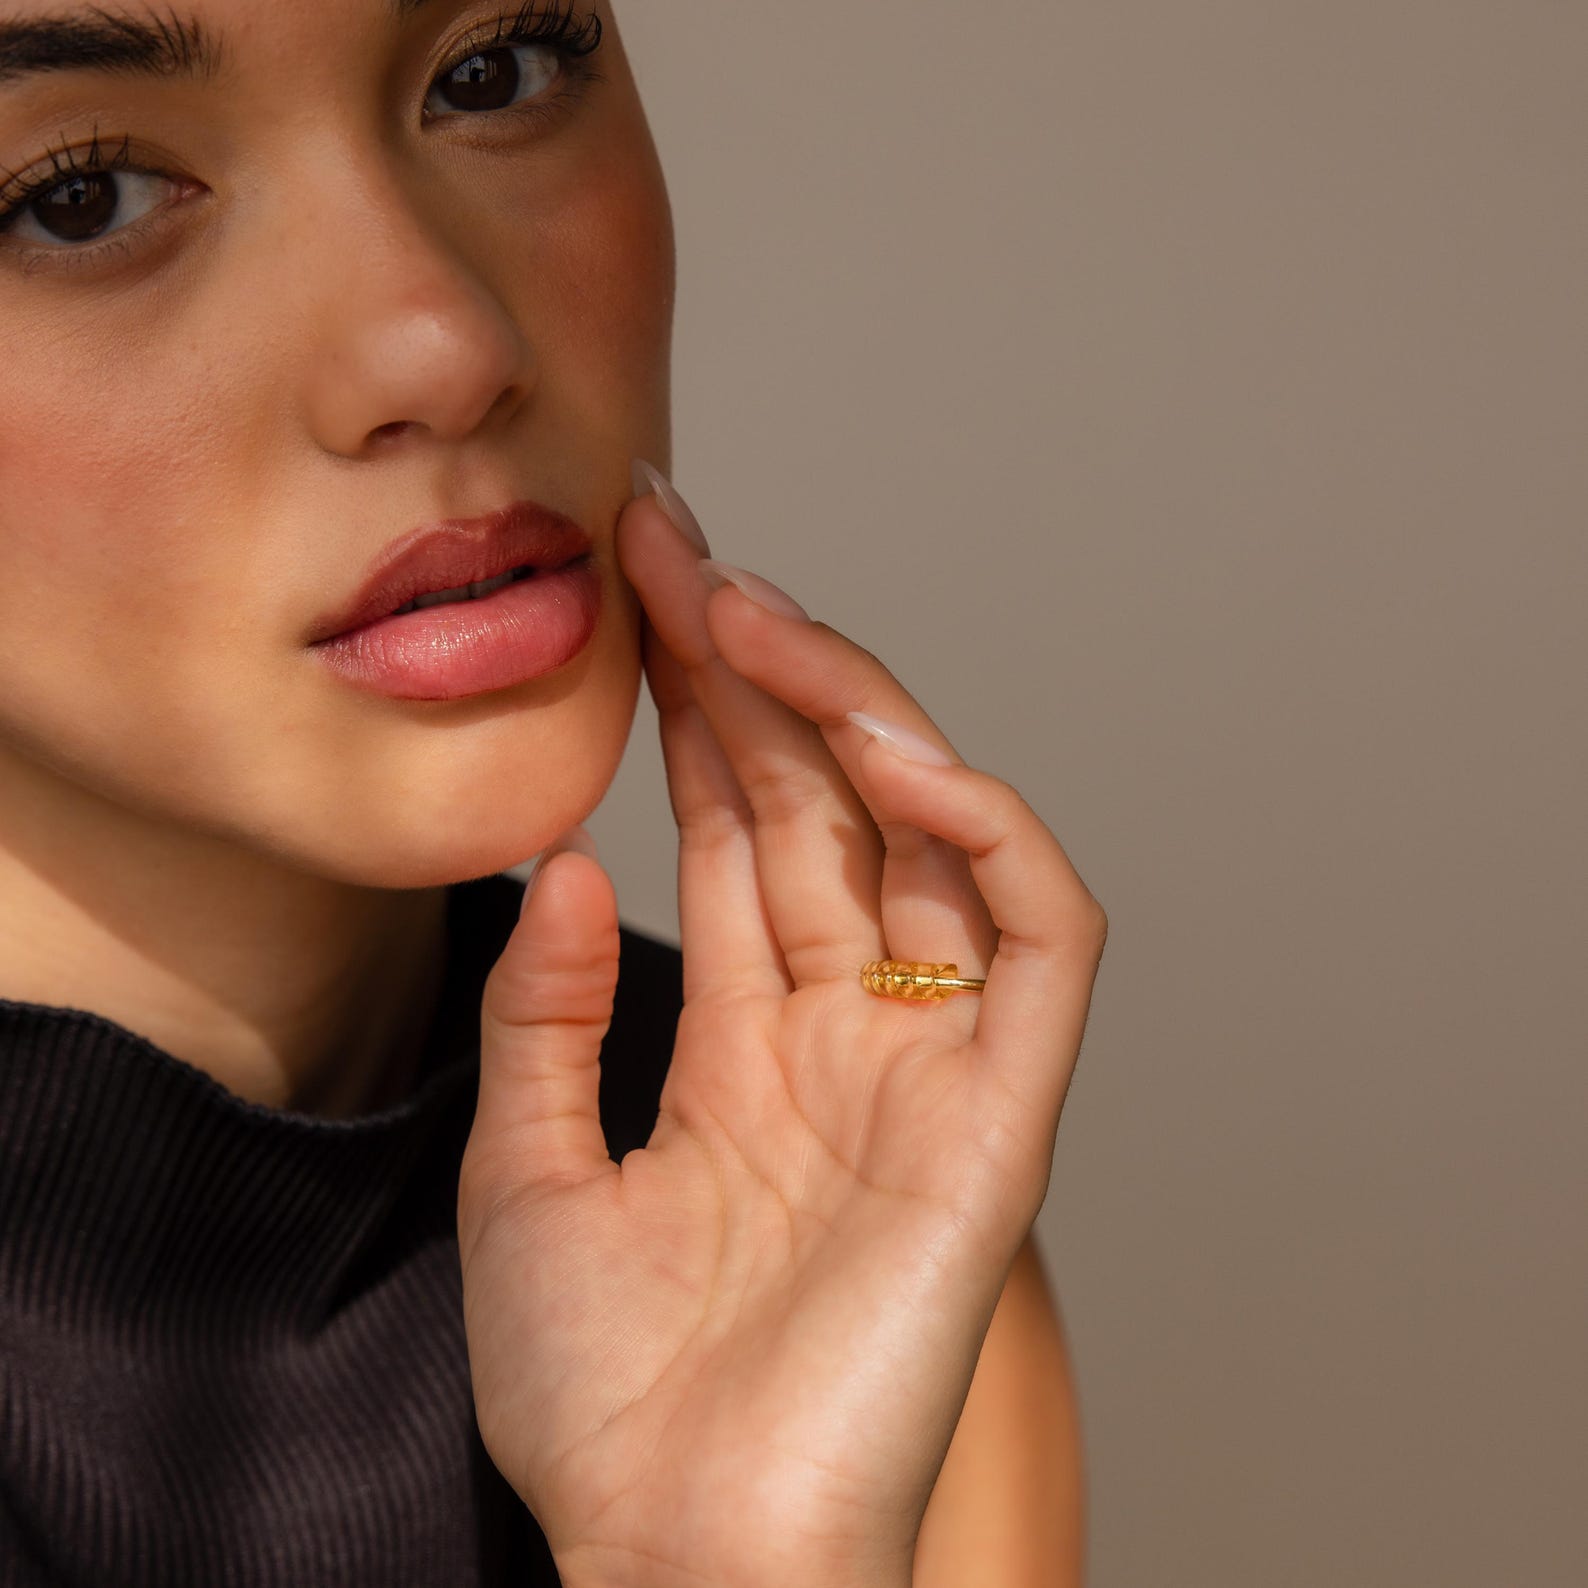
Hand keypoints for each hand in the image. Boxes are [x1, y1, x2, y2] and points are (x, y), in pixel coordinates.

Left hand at [456, 472, 1107, 1587]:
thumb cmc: (608, 1404)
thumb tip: (571, 864)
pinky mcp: (1008, 1114)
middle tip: (675, 541)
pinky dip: (988, 827)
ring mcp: (937, 1063)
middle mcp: (853, 1032)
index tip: (634, 590)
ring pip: (932, 834)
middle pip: (825, 805)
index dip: (696, 708)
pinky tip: (892, 745)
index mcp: (755, 1046)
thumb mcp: (530, 1172)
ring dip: (853, 710)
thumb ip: (554, 1016)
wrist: (679, 1558)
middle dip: (753, 667)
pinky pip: (1043, 934)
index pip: (743, 831)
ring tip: (751, 610)